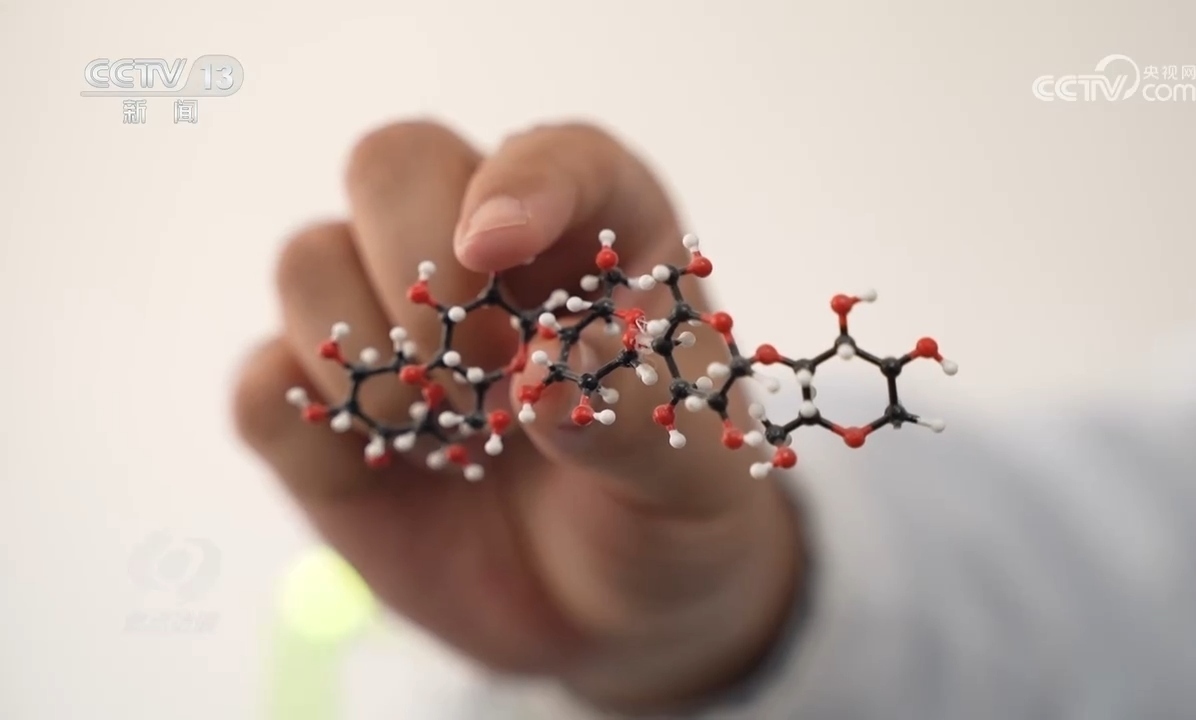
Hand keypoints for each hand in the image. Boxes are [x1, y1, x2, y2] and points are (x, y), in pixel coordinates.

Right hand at [233, 120, 802, 712]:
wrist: (607, 618)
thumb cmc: (669, 517)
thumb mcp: (696, 484)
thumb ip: (638, 420)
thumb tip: (543, 373)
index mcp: (599, 239)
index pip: (553, 156)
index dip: (520, 183)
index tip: (494, 248)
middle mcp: (481, 258)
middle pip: (393, 164)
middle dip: (419, 267)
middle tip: (481, 375)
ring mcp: (388, 326)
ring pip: (307, 260)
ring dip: (364, 357)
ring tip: (449, 439)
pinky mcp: (321, 412)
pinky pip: (261, 384)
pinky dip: (308, 430)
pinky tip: (385, 473)